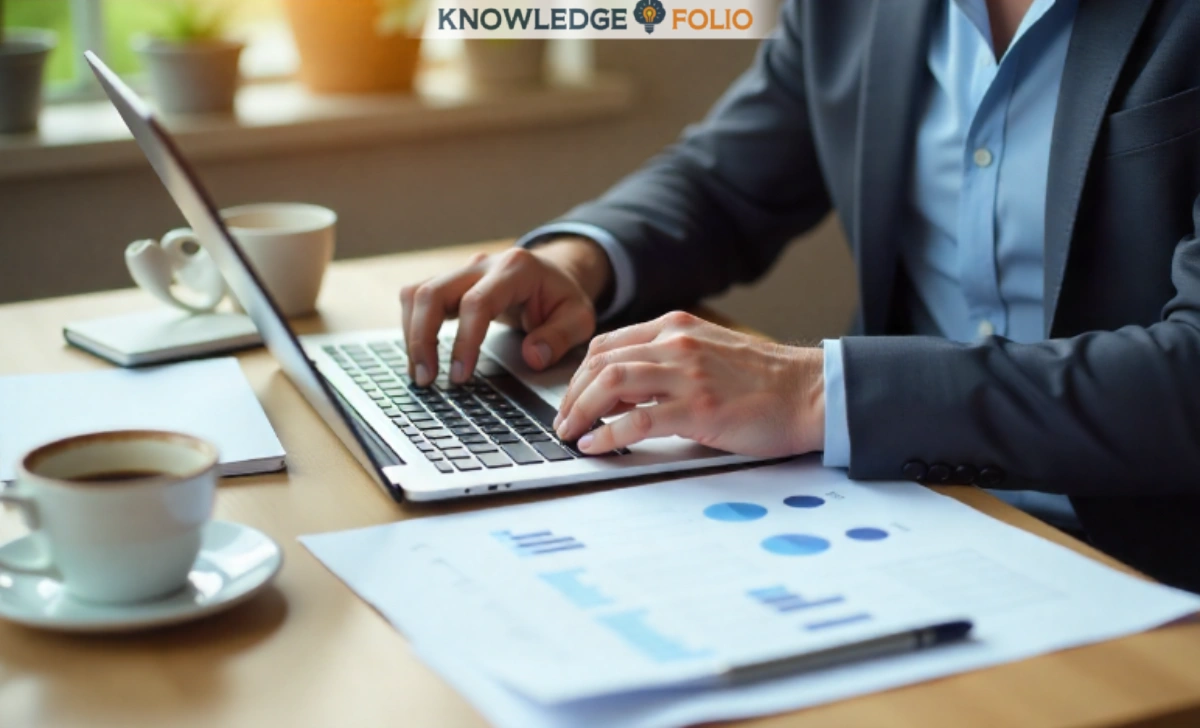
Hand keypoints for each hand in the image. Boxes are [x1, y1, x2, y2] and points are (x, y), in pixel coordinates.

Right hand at [400, 237, 612, 385]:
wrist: (554, 273)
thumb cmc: (563, 298)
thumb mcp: (579, 318)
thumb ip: (559, 337)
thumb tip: (532, 357)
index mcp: (516, 269)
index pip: (477, 303)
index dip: (464, 341)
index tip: (459, 376)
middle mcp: (482, 265)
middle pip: (433, 293)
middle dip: (422, 338)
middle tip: (426, 379)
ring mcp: (462, 272)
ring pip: (418, 293)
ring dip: (412, 334)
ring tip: (420, 374)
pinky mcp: (450, 283)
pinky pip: (417, 299)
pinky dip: (412, 327)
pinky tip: (420, 357)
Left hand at [555, 312, 824, 456]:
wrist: (811, 392)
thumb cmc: (765, 381)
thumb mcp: (709, 354)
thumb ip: (668, 363)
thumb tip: (623, 394)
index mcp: (677, 327)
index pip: (608, 344)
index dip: (579, 374)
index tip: (571, 398)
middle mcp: (677, 343)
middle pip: (601, 362)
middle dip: (572, 394)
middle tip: (563, 422)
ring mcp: (688, 374)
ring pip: (611, 382)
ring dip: (581, 410)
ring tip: (570, 433)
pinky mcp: (699, 407)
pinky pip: (637, 420)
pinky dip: (608, 434)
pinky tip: (596, 446)